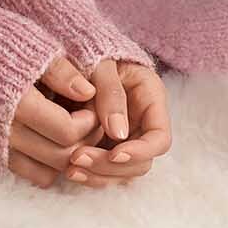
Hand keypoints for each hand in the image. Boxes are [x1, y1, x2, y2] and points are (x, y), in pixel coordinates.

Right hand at [5, 54, 109, 188]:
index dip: (89, 120)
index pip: (68, 131)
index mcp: (17, 102)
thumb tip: (89, 92)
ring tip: (72, 127)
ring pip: (46, 171)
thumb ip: (60, 71)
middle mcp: (3, 131)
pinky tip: (49, 135)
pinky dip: (44, 162)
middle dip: (84, 140)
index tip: (92, 101)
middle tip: (90, 117)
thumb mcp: (30, 45)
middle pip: (60, 156)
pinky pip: (25, 173)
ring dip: (66, 155)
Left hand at [60, 58, 170, 187]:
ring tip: (70, 169)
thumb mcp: (102, 64)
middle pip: (140, 162)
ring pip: (122, 173)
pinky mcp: (105, 147)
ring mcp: (124, 139)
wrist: (72, 52)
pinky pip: (104, 171)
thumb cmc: (91, 51)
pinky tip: (68, 170)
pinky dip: (89, 175)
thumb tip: (119, 134)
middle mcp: (142, 124)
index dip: (140, 151)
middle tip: (78, 159)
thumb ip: (111, 93)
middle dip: (111, 166)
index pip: (159, 138)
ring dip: (98, 175)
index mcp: (151, 100)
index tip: (114, 153)